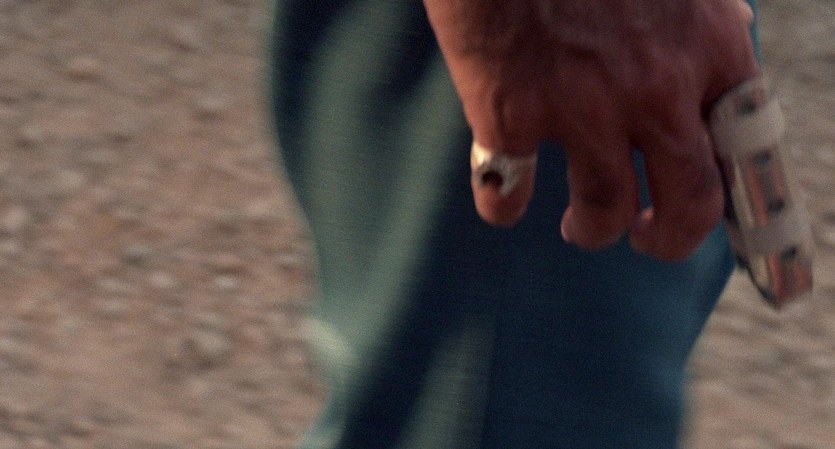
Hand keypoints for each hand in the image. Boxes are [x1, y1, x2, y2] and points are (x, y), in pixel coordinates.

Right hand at [423, 0, 759, 259]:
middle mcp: (654, 87)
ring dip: (591, 230)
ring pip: (602, 211)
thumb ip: (699, 29)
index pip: (749, 150)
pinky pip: (507, 194)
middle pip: (689, 201)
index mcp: (707, 47)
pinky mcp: (512, 116)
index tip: (724, 227)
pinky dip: (502, 207)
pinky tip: (501, 203)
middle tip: (649, 239)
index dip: (745, 205)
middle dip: (670, 238)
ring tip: (580, 227)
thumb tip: (714, 59)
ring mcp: (582, 107)